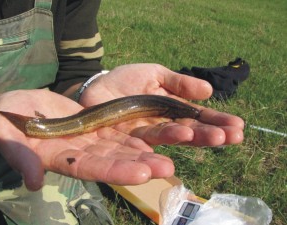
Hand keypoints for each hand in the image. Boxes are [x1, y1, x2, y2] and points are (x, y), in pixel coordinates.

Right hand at [0, 89, 173, 190]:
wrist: (16, 107)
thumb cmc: (6, 120)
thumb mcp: (5, 135)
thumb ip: (21, 157)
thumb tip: (32, 182)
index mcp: (62, 159)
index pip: (91, 169)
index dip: (116, 171)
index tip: (142, 173)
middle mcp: (82, 153)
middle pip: (115, 160)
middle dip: (142, 164)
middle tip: (169, 167)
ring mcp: (91, 139)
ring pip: (123, 145)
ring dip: (147, 148)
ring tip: (171, 150)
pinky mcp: (96, 125)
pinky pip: (119, 128)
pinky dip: (138, 131)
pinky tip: (158, 130)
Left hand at [81, 63, 243, 145]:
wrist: (96, 86)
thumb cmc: (125, 81)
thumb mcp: (154, 74)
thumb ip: (178, 83)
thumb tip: (208, 91)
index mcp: (170, 109)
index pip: (197, 116)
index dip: (216, 121)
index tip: (238, 126)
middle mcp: (161, 125)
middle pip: (188, 131)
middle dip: (210, 133)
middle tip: (234, 136)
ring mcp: (143, 134)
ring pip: (169, 139)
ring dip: (189, 139)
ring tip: (209, 138)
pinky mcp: (124, 141)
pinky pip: (140, 147)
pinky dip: (154, 152)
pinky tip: (169, 156)